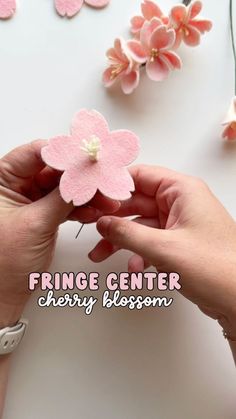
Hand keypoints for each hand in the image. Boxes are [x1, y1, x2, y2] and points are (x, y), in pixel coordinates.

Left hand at [0, 141, 118, 326]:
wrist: (4, 295)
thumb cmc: (3, 263)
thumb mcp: (35, 224)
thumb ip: (62, 197)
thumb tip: (85, 175)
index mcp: (0, 181)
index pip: (35, 154)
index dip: (64, 154)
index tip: (88, 157)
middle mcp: (14, 186)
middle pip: (53, 170)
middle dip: (80, 177)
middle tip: (103, 179)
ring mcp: (30, 201)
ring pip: (62, 189)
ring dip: (85, 195)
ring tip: (106, 200)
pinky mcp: (42, 215)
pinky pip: (64, 205)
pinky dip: (80, 209)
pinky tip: (95, 212)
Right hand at [89, 165, 235, 338]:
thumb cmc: (216, 268)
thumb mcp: (164, 248)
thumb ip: (127, 233)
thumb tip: (103, 223)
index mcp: (182, 191)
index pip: (140, 176)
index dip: (114, 185)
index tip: (92, 196)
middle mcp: (181, 203)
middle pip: (137, 202)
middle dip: (113, 219)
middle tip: (91, 228)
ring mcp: (181, 225)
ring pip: (141, 225)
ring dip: (121, 240)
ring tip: (100, 254)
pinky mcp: (180, 244)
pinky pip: (151, 242)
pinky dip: (139, 254)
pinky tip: (134, 269)